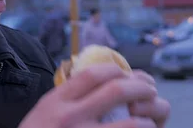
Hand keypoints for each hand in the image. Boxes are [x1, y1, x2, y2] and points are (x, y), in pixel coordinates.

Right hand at [19, 64, 169, 127]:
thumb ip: (65, 98)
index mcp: (56, 102)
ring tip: (150, 118)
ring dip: (148, 119)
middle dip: (141, 87)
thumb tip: (98, 82)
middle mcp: (70, 118)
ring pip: (131, 124)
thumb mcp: (43, 112)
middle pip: (116, 91)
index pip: (92, 75)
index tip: (124, 72)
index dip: (115, 69)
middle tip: (149, 90)